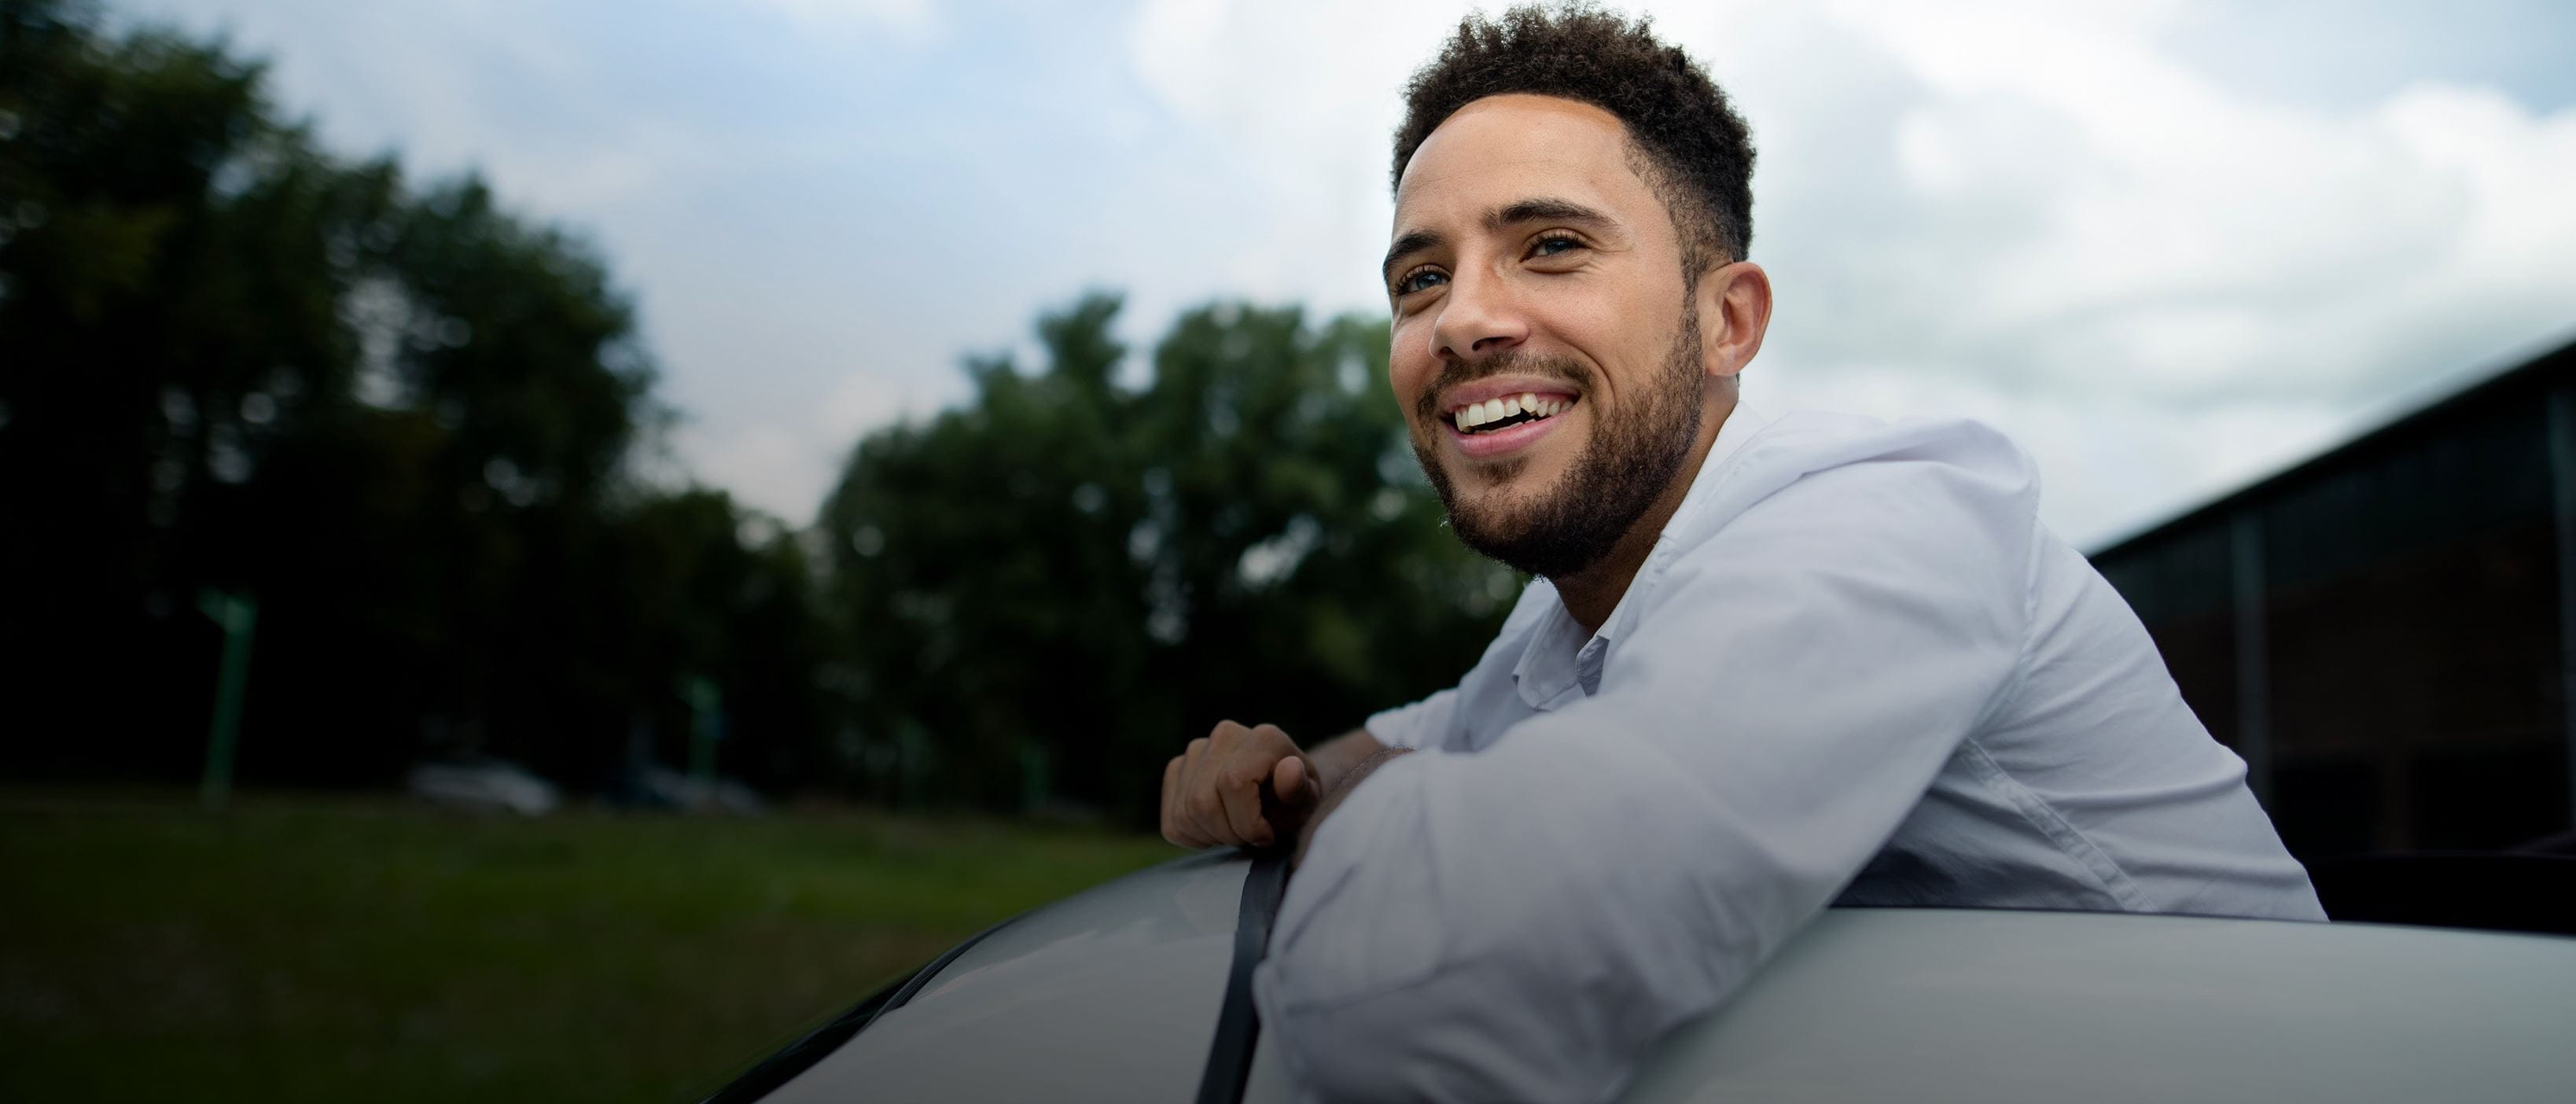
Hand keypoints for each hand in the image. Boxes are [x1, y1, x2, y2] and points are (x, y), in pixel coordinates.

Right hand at [1161, 720, 1317, 848]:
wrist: (1278, 795)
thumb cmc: (1293, 801)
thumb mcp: (1307, 802)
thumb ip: (1299, 789)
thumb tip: (1290, 768)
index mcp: (1263, 738)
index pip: (1233, 784)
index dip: (1247, 823)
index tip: (1266, 835)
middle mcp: (1225, 735)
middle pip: (1203, 802)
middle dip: (1228, 834)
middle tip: (1251, 837)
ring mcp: (1196, 751)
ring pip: (1184, 814)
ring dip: (1212, 837)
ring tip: (1236, 831)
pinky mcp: (1177, 770)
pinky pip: (1172, 821)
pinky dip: (1194, 838)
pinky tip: (1217, 829)